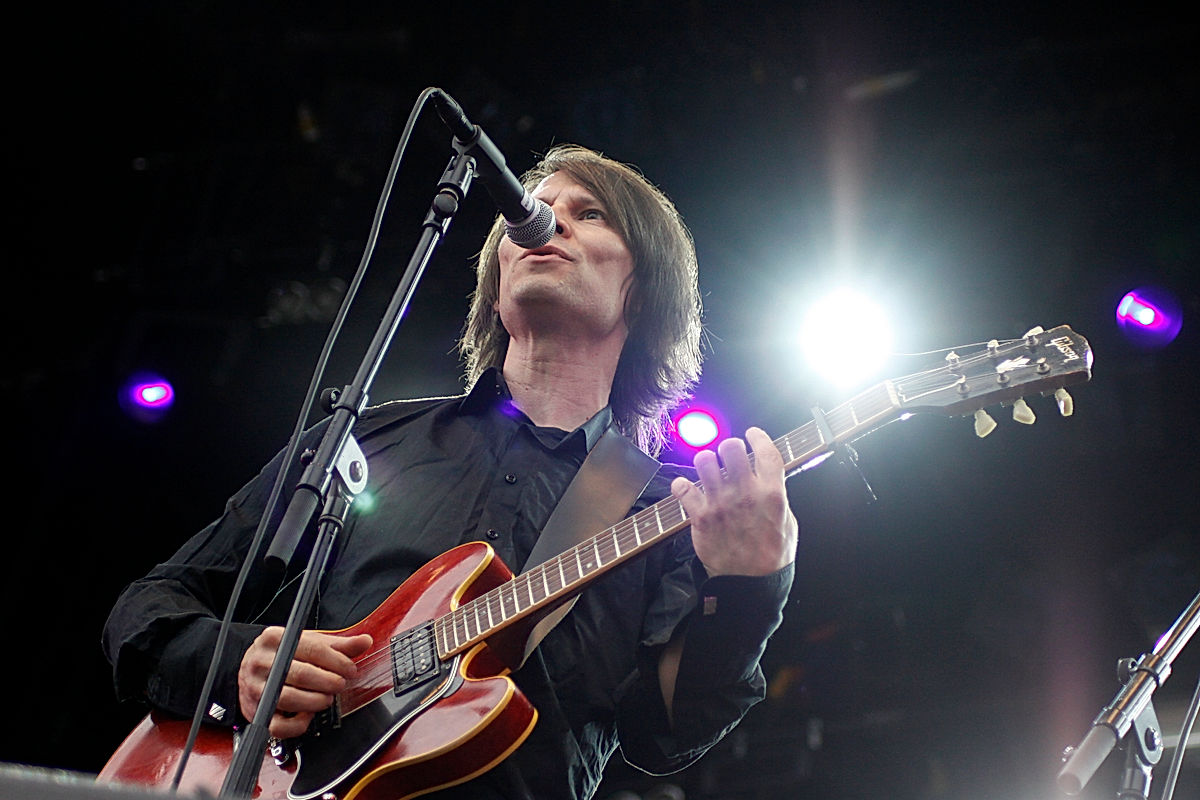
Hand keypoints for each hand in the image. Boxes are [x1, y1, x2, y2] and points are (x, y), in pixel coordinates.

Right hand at [238, 627, 372, 738]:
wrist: (249, 668)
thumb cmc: (283, 655)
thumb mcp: (308, 642)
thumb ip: (338, 645)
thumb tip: (365, 641)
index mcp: (275, 638)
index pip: (311, 648)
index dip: (336, 661)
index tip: (350, 669)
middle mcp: (261, 662)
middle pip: (301, 674)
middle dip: (328, 682)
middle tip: (340, 684)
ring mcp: (256, 688)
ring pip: (289, 699)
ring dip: (315, 701)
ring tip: (327, 698)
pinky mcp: (256, 712)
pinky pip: (278, 725)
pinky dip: (297, 725)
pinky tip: (308, 715)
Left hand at [670, 427, 797, 577]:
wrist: (750, 584)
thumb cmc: (772, 556)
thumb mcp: (788, 522)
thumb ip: (777, 496)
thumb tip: (768, 478)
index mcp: (772, 494)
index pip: (766, 451)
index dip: (758, 437)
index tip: (752, 434)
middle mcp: (745, 494)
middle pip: (731, 447)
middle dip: (729, 447)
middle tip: (729, 456)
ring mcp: (721, 504)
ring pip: (704, 460)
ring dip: (706, 462)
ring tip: (709, 470)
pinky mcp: (700, 517)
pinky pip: (682, 487)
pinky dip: (681, 485)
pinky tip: (687, 488)